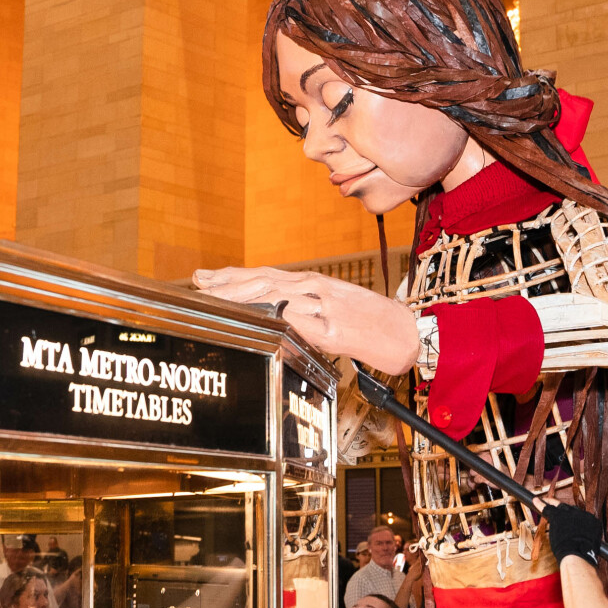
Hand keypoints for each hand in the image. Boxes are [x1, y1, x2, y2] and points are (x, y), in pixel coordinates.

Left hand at [193, 266, 418, 372]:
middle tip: (198, 285)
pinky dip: (274, 316)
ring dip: (241, 297)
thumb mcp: (336, 311)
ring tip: (214, 299)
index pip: (264, 275)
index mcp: (313, 284)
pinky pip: (298, 320)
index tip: (204, 277)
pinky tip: (255, 316)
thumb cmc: (374, 323)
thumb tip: (279, 319)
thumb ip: (307, 311)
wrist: (409, 332)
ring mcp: (324, 306)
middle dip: (227, 285)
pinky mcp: (333, 329)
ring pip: (274, 296)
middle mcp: (315, 289)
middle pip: (262, 282)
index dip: (232, 276)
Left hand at [543, 503, 603, 566]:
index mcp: (592, 521)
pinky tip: (536, 501)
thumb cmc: (583, 554)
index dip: (575, 520)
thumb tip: (581, 542)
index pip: (582, 517)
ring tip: (546, 500)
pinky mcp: (558, 515)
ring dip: (552, 503)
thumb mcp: (590, 545)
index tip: (571, 523)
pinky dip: (541, 504)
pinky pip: (548, 508)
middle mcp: (582, 514)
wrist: (577, 552)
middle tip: (559, 510)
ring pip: (560, 506)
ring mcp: (570, 514)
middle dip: (565, 510)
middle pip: (572, 510)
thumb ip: (585, 540)